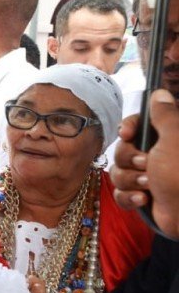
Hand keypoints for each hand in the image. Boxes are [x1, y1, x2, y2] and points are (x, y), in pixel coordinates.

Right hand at [112, 90, 178, 236]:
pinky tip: (142, 200)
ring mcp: (148, 176)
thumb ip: (165, 115)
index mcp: (166, 139)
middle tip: (146, 166)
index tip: (127, 134)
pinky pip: (120, 191)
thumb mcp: (173, 140)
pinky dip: (128, 197)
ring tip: (147, 188)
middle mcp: (157, 155)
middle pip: (123, 148)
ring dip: (129, 180)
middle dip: (129, 160)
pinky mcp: (142, 195)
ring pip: (119, 170)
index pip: (138, 124)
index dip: (129, 127)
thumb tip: (160, 93)